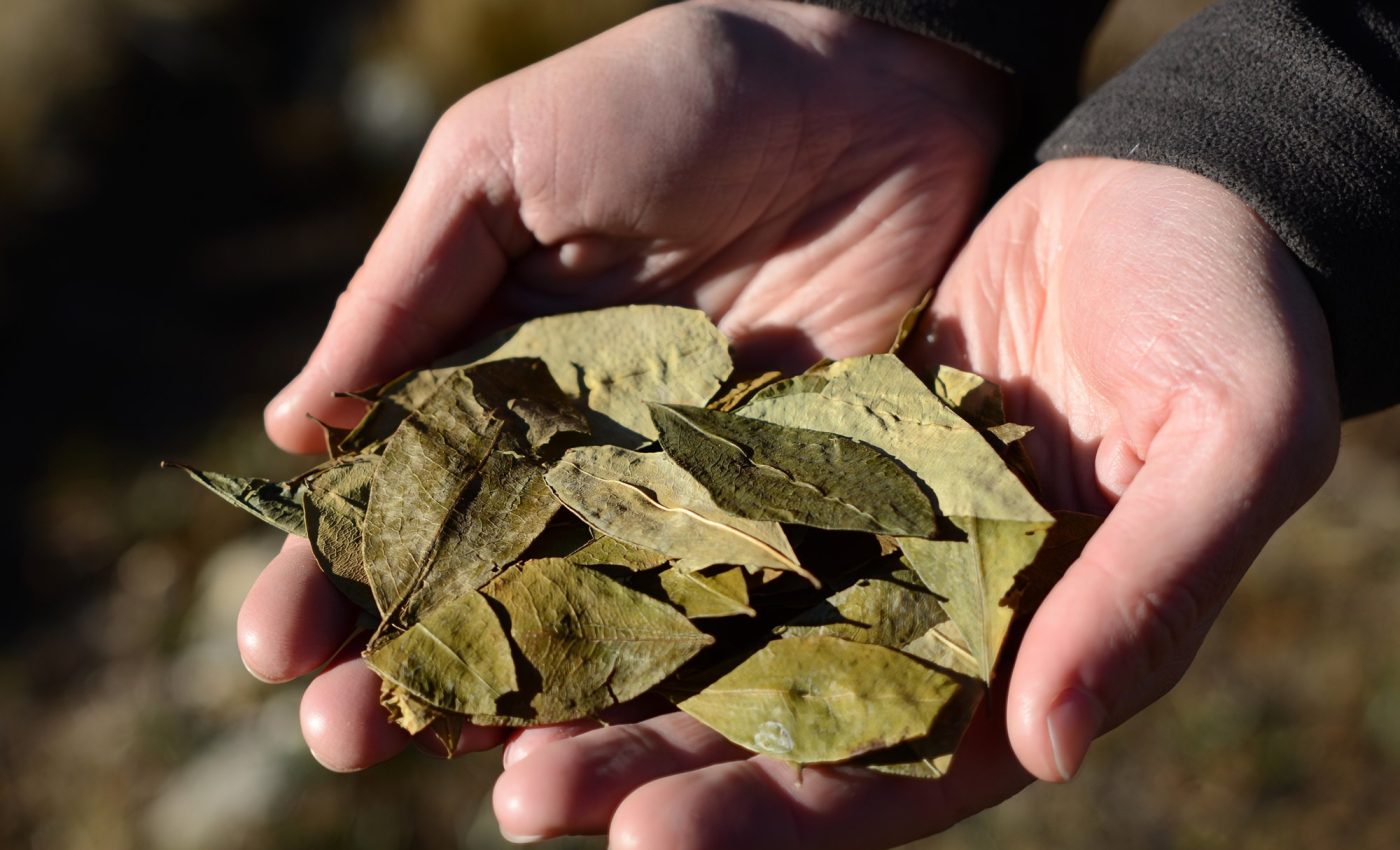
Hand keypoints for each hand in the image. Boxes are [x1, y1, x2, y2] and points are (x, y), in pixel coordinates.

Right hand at [237, 0, 1008, 769]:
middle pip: (490, 582)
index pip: (402, 495)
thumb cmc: (675, 94)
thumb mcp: (509, 161)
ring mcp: (695, 491)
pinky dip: (693, 675)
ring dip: (540, 703)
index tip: (274, 647)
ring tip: (478, 778)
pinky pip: (740, 603)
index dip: (335, 569)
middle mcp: (589, 455)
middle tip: (341, 739)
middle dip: (414, 662)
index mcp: (503, 377)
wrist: (871, 79)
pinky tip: (640, 747)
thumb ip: (411, 289)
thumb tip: (296, 427)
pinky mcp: (802, 501)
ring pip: (604, 621)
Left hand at [487, 159, 1340, 847]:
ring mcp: (854, 540)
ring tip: (484, 708)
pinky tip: (525, 558)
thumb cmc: (1233, 322)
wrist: (1179, 203)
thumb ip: (1149, 594)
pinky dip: (620, 541)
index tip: (651, 839)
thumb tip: (1048, 746)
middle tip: (526, 797)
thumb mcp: (1233, 442)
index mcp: (1021, 662)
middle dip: (648, 768)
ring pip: (710, 628)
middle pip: (767, 728)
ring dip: (604, 674)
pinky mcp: (806, 455)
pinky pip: (700, 508)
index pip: (885, 779)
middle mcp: (919, 622)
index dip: (770, 821)